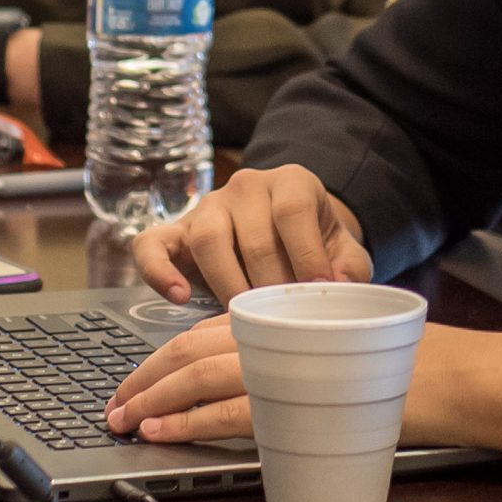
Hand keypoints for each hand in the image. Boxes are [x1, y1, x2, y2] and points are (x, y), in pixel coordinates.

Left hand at [104, 318, 481, 447]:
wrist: (447, 375)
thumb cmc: (397, 370)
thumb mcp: (331, 349)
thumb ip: (285, 359)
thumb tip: (236, 388)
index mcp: (281, 319)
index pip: (202, 333)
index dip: (159, 360)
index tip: (134, 384)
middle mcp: (275, 333)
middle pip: (188, 351)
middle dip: (142, 380)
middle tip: (113, 407)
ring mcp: (285, 365)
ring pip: (198, 376)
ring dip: (153, 401)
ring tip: (124, 422)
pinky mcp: (297, 401)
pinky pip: (227, 410)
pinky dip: (188, 421)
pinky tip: (161, 432)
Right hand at [131, 165, 371, 303]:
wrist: (284, 238)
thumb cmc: (316, 248)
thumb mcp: (343, 254)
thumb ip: (349, 269)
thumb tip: (337, 288)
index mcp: (291, 182)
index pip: (292, 211)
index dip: (306, 254)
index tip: (316, 292)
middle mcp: (246, 186)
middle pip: (252, 233)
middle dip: (269, 282)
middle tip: (281, 319)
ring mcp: (207, 207)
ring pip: (207, 239)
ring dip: (227, 284)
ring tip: (242, 317)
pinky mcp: (176, 231)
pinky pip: (152, 245)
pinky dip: (159, 271)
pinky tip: (179, 297)